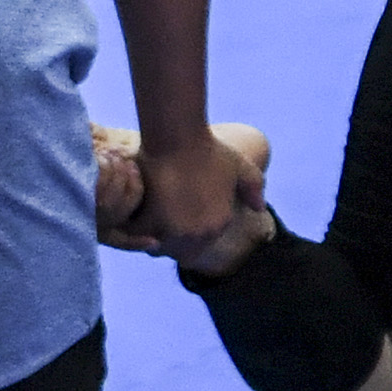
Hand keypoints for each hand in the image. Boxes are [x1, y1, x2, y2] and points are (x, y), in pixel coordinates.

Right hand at [121, 125, 266, 271]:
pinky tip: (131, 215)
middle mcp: (198, 234)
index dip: (190, 234)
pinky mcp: (149, 223)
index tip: (179, 220)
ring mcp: (173, 231)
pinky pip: (138, 236)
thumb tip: (260, 208)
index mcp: (219, 224)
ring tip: (144, 220)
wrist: (178, 138)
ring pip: (158, 247)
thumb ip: (254, 189)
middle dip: (171, 241)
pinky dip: (133, 228)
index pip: (201, 244)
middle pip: (180, 251)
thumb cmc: (209, 149)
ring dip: (152, 238)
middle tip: (160, 222)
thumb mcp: (242, 167)